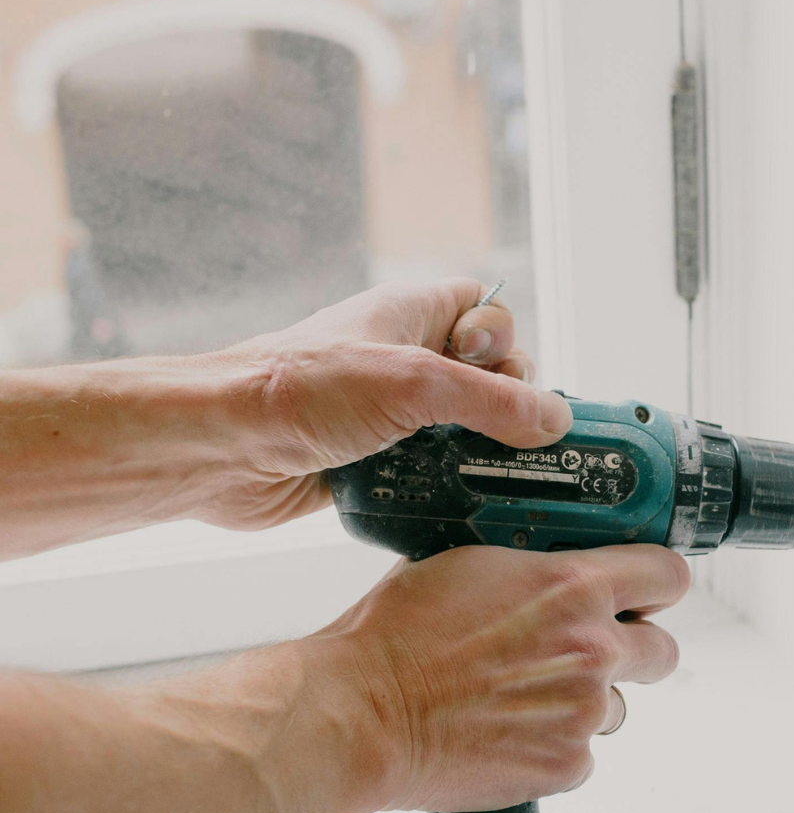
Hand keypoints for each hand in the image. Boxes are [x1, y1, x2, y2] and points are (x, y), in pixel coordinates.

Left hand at [202, 278, 572, 529]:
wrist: (220, 448)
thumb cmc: (300, 391)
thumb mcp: (413, 384)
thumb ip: (492, 400)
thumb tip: (555, 419)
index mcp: (410, 314)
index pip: (486, 311)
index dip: (503, 342)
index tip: (494, 375)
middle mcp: (399, 357)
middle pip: (482, 378)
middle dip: (498, 410)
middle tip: (485, 434)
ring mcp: (383, 412)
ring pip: (456, 430)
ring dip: (473, 455)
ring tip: (477, 476)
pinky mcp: (368, 461)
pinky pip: (427, 471)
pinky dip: (443, 486)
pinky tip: (448, 501)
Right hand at [322, 541, 689, 812]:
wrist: (362, 713)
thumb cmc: (395, 636)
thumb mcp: (466, 566)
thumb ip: (527, 572)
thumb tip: (543, 574)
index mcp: (572, 586)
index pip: (666, 575)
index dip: (657, 587)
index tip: (646, 596)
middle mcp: (593, 648)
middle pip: (661, 651)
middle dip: (632, 652)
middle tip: (587, 656)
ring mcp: (583, 711)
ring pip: (614, 707)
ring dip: (581, 704)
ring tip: (518, 703)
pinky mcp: (565, 765)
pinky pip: (581, 755)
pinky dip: (551, 748)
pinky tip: (504, 736)